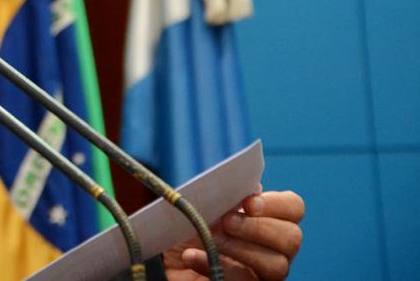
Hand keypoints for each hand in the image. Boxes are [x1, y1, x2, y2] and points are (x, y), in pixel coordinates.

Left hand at [163, 190, 303, 280]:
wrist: (164, 261)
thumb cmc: (188, 228)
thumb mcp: (201, 207)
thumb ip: (225, 195)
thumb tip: (244, 186)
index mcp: (269, 218)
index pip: (293, 207)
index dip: (276, 203)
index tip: (248, 202)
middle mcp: (275, 249)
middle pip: (291, 238)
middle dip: (258, 227)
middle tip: (227, 221)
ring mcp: (263, 274)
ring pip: (278, 266)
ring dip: (241, 248)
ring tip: (211, 237)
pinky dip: (217, 268)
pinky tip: (191, 256)